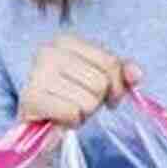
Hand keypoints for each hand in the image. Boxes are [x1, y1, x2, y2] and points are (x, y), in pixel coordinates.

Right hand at [17, 34, 142, 127]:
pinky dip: (71, 122)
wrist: (40, 126)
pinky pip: (72, 113)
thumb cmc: (71, 98)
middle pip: (101, 82)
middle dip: (98, 100)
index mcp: (65, 41)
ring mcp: (37, 74)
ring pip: (89, 100)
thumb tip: (136, 73)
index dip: (116, 85)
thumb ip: (122, 74)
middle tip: (83, 105)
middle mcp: (48, 51)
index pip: (111, 63)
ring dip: (84, 113)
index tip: (107, 95)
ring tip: (69, 110)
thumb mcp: (102, 81)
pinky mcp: (31, 98)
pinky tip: (59, 119)